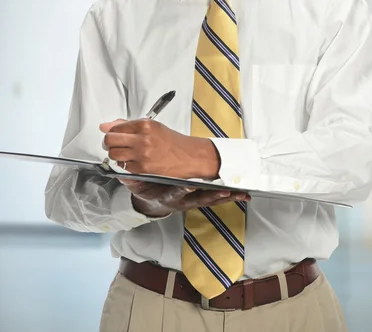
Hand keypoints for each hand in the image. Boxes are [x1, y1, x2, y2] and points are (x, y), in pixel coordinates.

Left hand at [100, 118, 219, 179]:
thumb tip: (106, 126)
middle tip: (114, 144)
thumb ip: (129, 125)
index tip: (112, 134)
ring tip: (124, 153)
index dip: (110, 132)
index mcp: (144, 125)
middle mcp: (142, 138)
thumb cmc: (172, 141)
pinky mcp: (143, 168)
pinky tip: (134, 161)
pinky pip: (124, 166)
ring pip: (114, 154)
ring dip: (115, 154)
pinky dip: (125, 164)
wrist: (189, 156)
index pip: (115, 127)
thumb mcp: (152, 126)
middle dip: (109, 143)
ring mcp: (141, 154)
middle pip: (110, 140)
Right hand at [118, 179, 250, 217]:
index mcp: (166, 195)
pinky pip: (216, 199)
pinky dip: (229, 197)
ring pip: (211, 200)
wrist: (151, 203)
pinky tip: (243, 194)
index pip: (174, 192)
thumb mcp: (135, 184)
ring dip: (226, 197)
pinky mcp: (200, 199)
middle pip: (199, 199)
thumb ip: (131, 178)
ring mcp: (192, 201)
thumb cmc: (145, 189)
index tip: (188, 185)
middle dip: (213, 195)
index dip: (182, 190)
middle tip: (226, 191)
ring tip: (240, 193)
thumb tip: (123, 172)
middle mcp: (181, 200)